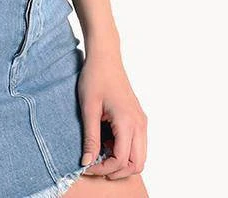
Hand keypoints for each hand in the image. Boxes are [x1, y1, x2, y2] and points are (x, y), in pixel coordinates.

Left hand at [78, 49, 147, 179]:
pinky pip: (137, 144)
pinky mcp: (138, 118)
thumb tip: (87, 162)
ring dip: (121, 161)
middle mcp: (140, 124)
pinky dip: (124, 150)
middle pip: (137, 164)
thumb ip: (90, 138)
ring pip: (139, 156)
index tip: (87, 166)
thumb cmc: (95, 77)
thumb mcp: (88, 108)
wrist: (105, 57)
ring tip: (100, 152)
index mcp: (128, 121)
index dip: (103, 168)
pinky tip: (106, 140)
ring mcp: (141, 121)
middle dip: (117, 171)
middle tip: (96, 167)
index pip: (121, 160)